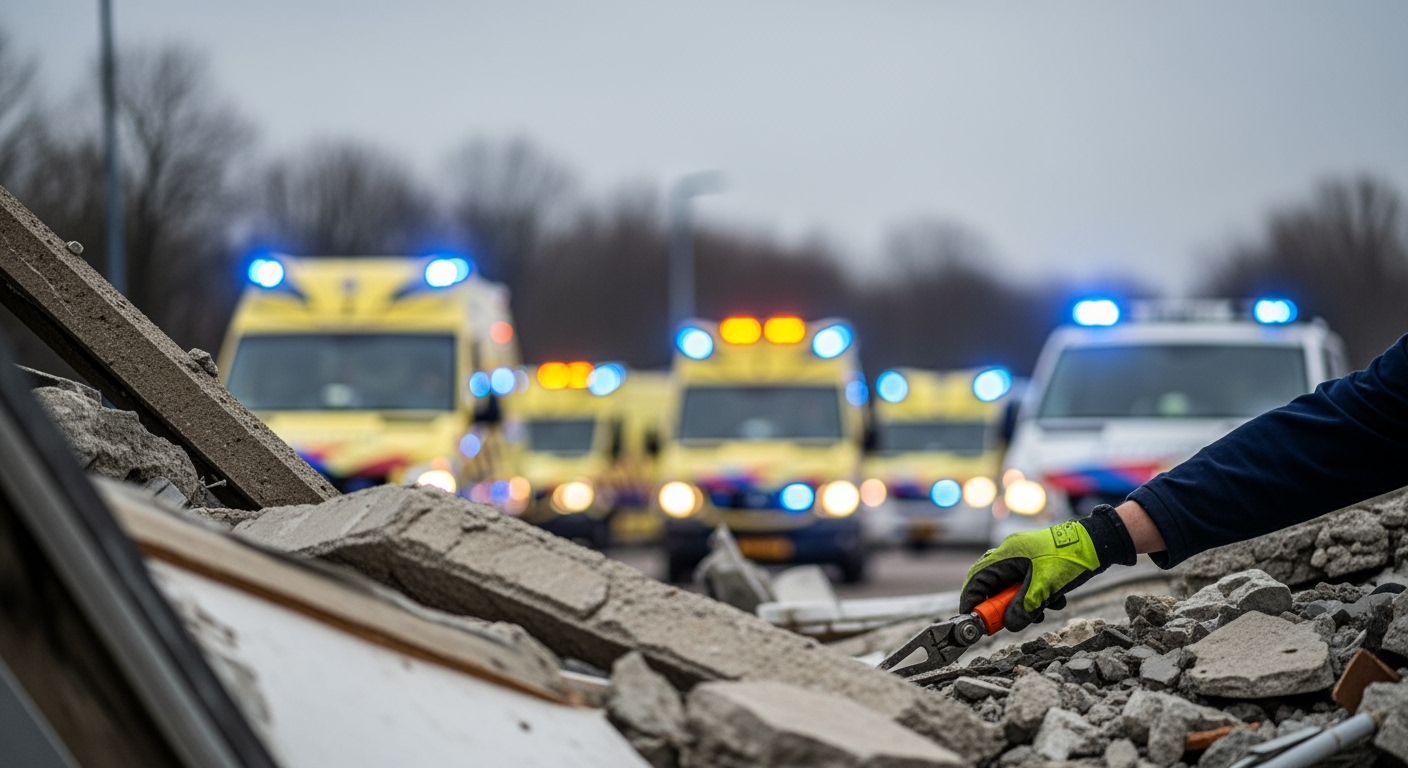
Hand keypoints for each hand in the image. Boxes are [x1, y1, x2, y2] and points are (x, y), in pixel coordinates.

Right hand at [961, 520, 1103, 631]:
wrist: (1098, 544)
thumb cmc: (1069, 559)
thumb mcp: (1045, 587)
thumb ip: (1024, 607)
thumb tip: (1009, 625)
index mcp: (1007, 554)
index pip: (977, 578)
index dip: (972, 600)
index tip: (974, 619)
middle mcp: (1012, 554)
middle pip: (994, 585)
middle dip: (1003, 606)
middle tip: (1009, 621)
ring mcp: (1025, 559)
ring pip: (1013, 588)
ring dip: (1024, 604)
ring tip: (1042, 612)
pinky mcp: (1038, 565)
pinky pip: (1028, 586)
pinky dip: (1038, 598)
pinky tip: (1055, 600)